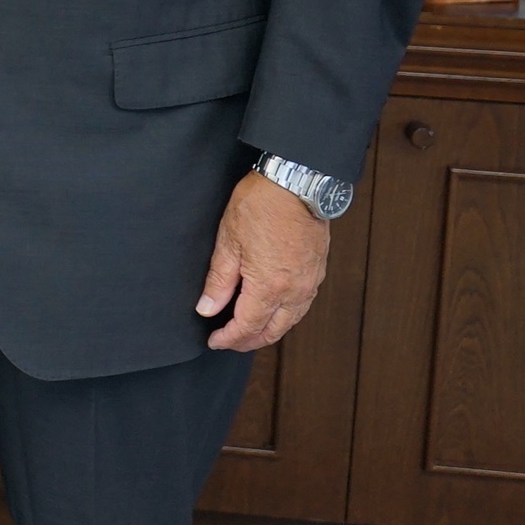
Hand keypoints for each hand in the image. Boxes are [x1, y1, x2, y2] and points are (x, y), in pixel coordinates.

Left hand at [197, 170, 329, 350]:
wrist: (297, 183)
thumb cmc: (261, 205)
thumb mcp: (228, 241)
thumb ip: (219, 280)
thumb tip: (207, 308)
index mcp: (269, 287)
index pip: (247, 327)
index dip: (228, 338)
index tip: (214, 341)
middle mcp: (294, 291)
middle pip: (272, 331)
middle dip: (248, 341)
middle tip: (229, 341)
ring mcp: (310, 282)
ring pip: (290, 321)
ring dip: (269, 330)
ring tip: (248, 330)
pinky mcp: (317, 271)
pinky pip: (302, 305)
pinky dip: (286, 315)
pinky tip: (274, 309)